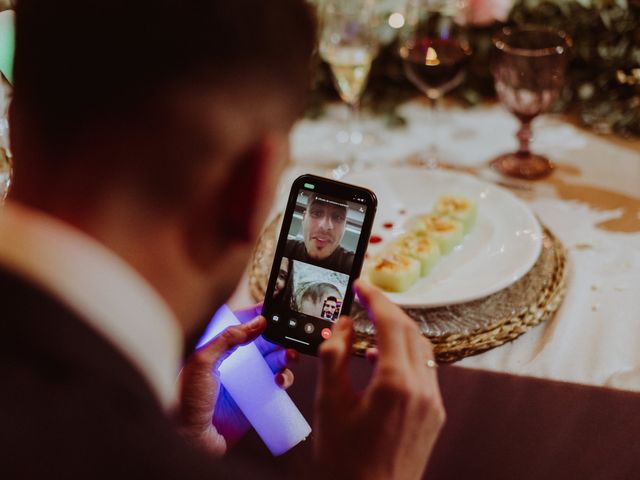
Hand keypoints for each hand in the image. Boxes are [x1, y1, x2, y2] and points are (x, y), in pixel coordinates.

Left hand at [177, 305, 298, 455]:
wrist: (188, 441)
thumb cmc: (185, 401)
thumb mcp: (202, 362)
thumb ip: (227, 339)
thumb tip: (256, 322)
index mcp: (218, 348)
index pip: (242, 324)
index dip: (259, 315)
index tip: (275, 308)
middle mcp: (234, 362)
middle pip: (263, 341)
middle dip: (279, 336)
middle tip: (289, 334)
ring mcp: (247, 381)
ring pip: (274, 361)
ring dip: (286, 355)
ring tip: (290, 357)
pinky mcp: (257, 399)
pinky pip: (276, 385)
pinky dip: (284, 378)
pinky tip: (280, 381)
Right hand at [314, 280, 445, 479]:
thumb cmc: (345, 460)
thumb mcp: (329, 404)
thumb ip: (334, 357)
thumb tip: (343, 326)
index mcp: (396, 384)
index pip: (391, 323)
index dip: (375, 298)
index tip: (360, 286)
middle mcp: (422, 389)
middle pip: (410, 331)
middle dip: (387, 311)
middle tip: (363, 300)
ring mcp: (433, 403)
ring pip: (421, 349)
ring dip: (398, 331)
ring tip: (371, 327)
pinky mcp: (435, 415)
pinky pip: (424, 371)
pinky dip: (405, 355)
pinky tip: (381, 361)